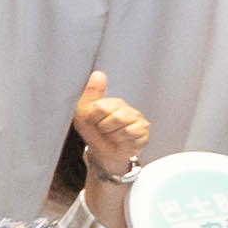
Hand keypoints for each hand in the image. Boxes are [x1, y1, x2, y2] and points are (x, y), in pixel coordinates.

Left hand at [73, 69, 153, 186]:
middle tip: (104, 130)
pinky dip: (122, 141)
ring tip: (112, 135)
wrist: (103, 153)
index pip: (100, 107)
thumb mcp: (84, 112)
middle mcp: (128, 110)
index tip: (93, 121)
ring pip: (123, 127)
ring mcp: (138, 121)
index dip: (93, 118)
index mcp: (113, 102)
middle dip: (103, 128)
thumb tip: (98, 74)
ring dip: (112, 135)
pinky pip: (131, 135)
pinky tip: (121, 140)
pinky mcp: (144, 134)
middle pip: (114, 117)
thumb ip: (91, 93)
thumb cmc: (94, 132)